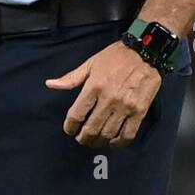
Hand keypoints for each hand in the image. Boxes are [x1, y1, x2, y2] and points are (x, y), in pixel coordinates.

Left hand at [46, 40, 161, 147]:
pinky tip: (113, 142)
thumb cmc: (115, 57)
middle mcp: (108, 99)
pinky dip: (119, 143)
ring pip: (108, 133)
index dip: (70, 126)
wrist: (145, 52)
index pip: (76, 114)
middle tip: (81, 139)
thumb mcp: (90, 63)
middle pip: (92, 128)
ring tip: (94, 141)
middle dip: (83, 138)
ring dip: (98, 142)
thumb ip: (71, 78)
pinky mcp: (140, 112)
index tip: (69, 129)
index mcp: (94, 87)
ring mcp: (125, 107)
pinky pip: (128, 134)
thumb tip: (50, 84)